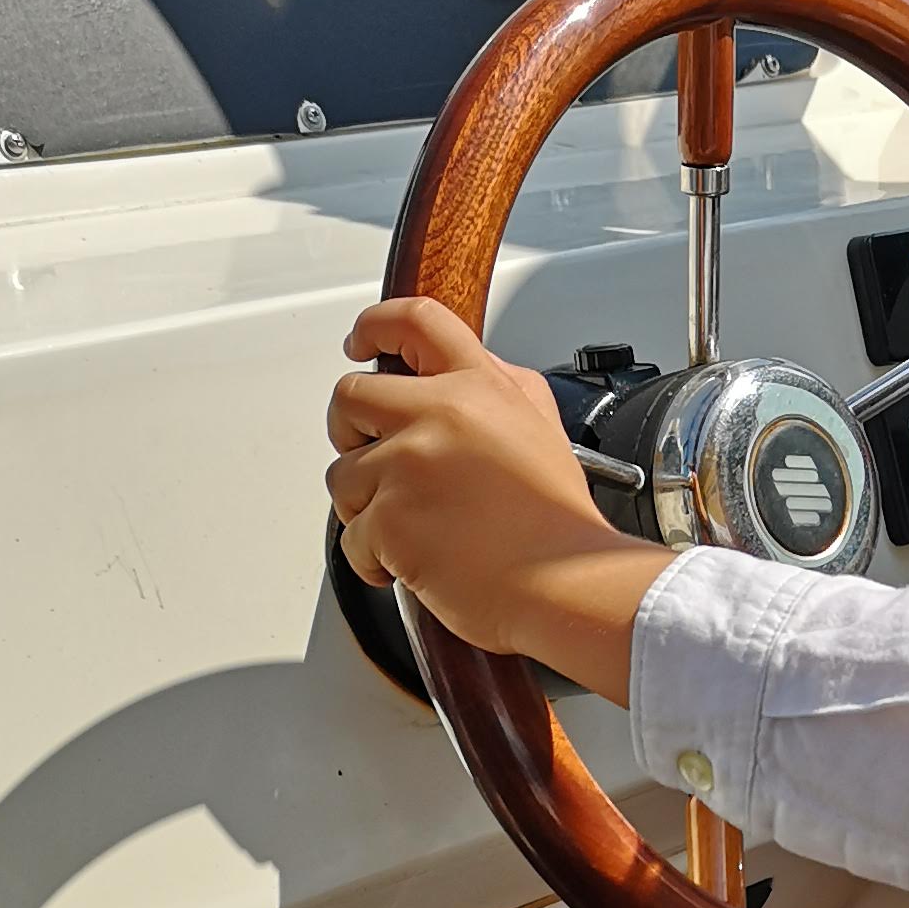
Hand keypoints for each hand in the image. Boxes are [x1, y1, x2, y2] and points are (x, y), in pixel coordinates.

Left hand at [326, 298, 670, 702]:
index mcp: (479, 387)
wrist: (566, 585)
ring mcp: (408, 465)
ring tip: (414, 528)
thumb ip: (499, 390)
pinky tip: (416, 562)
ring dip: (365, 505)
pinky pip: (352, 536)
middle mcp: (439, 415)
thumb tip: (464, 378)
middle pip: (351, 395)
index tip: (362, 343)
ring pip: (343, 474)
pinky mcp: (389, 518)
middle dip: (351, 431)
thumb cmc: (558, 524)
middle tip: (376, 461)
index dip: (374, 327)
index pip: (414, 322)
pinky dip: (374, 558)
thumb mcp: (543, 428)